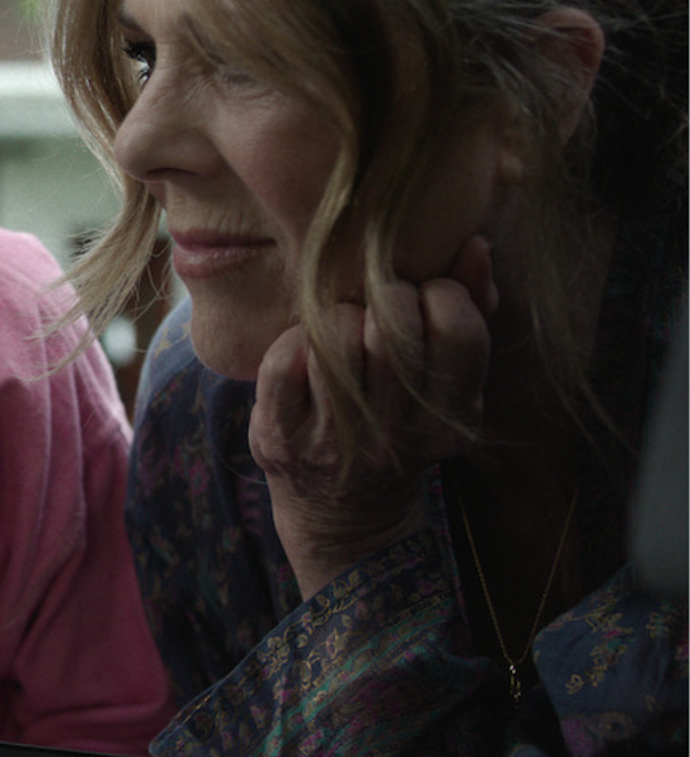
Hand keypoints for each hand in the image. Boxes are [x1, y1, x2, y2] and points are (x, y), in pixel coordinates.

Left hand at [250, 236, 496, 598]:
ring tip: (342, 326)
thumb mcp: (448, 381)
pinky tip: (303, 349)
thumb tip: (474, 244)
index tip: (425, 297)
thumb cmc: (400, 421)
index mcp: (450, 416)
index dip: (440, 294)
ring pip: (335, 340)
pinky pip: (282, 362)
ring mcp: (336, 439)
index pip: (458, 330)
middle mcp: (396, 433)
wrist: (342, 512)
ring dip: (336, 316)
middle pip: (392, 329)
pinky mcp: (282, 436)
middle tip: (377, 305)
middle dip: (383, 297)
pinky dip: (292, 342)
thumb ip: (471, 309)